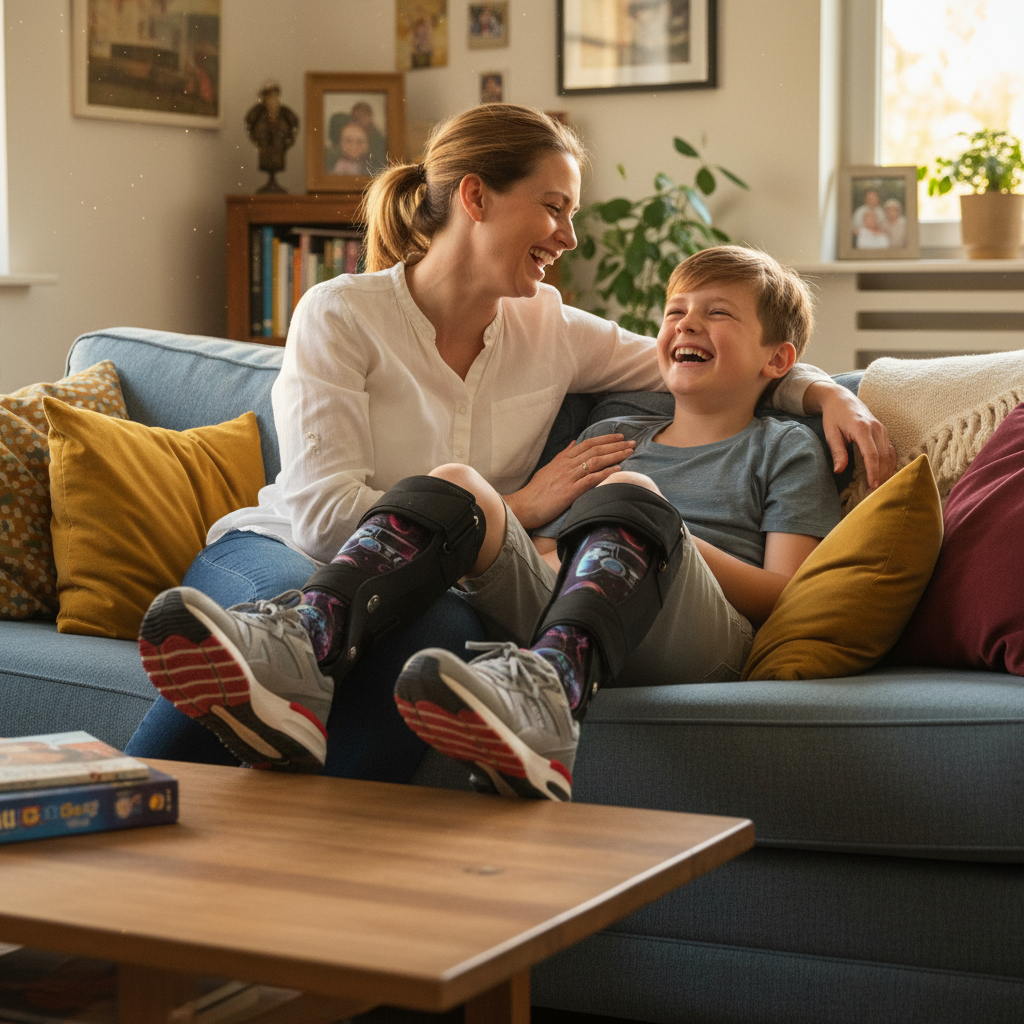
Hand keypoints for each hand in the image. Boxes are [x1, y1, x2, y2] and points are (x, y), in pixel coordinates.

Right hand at [504, 433, 635, 528]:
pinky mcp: (569, 492)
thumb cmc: (535, 491)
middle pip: (595, 450)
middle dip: (615, 445)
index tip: (620, 437)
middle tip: (632, 443)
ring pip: (595, 461)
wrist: (523, 506)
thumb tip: (574, 443)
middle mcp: (567, 465)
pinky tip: (617, 470)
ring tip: (629, 453)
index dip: (605, 439)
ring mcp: (568, 478)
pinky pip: (590, 480)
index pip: (588, 444)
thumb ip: (563, 455)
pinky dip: (605, 473)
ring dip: (614, 456)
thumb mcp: (548, 468)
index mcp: (563, 459)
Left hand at [803, 381, 895, 489]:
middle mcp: (876, 428)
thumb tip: (839, 471)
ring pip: (890, 454)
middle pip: (884, 456)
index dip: (873, 472)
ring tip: (883, 489)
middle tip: (877, 494)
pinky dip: (891, 464)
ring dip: (888, 472)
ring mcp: (882, 429)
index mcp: (862, 428)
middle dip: (882, 476)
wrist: (841, 398)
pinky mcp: (884, 432)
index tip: (873, 486)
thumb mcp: (831, 433)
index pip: (871, 454)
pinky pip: (891, 450)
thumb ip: (837, 452)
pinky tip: (887, 476)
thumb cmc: (834, 416)